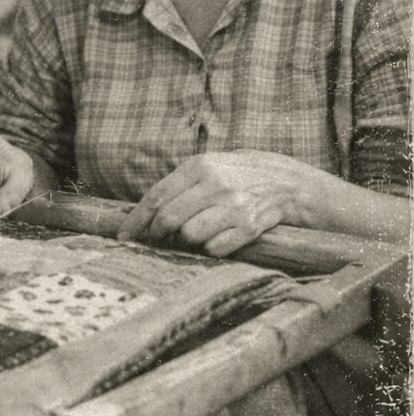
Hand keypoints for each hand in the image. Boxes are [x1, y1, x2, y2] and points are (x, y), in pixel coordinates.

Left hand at [117, 150, 306, 256]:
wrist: (292, 183)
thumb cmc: (242, 175)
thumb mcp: (211, 167)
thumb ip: (181, 185)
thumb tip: (146, 212)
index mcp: (199, 166)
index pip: (156, 197)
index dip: (136, 220)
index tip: (123, 237)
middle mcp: (215, 184)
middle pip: (168, 218)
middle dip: (156, 235)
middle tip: (154, 242)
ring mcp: (234, 206)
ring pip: (190, 235)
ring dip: (187, 242)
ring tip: (195, 235)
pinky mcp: (251, 226)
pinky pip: (216, 248)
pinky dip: (211, 249)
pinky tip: (218, 239)